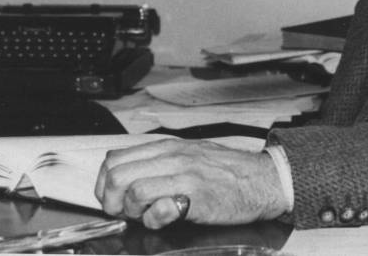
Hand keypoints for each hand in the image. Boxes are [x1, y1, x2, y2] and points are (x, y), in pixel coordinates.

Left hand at [94, 138, 289, 227]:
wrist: (263, 179)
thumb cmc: (227, 171)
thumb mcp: (189, 154)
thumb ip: (160, 161)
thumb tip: (128, 176)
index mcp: (167, 146)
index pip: (114, 158)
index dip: (105, 184)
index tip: (113, 198)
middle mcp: (172, 157)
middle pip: (116, 175)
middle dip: (112, 201)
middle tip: (125, 213)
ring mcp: (184, 175)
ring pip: (133, 192)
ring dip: (133, 212)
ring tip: (147, 216)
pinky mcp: (196, 197)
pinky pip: (159, 210)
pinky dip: (155, 221)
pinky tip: (165, 220)